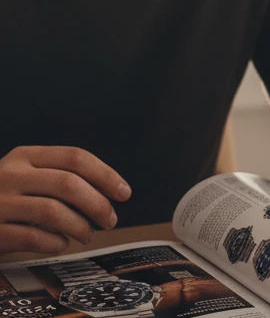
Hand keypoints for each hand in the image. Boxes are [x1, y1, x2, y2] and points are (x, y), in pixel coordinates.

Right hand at [0, 146, 131, 254]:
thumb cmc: (3, 202)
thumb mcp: (27, 180)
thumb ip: (59, 179)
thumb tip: (110, 194)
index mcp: (24, 157)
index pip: (75, 157)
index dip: (105, 175)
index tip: (124, 193)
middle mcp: (9, 174)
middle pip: (68, 183)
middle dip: (97, 204)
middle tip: (110, 220)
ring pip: (53, 211)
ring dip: (79, 226)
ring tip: (86, 235)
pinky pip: (32, 237)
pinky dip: (55, 242)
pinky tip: (60, 244)